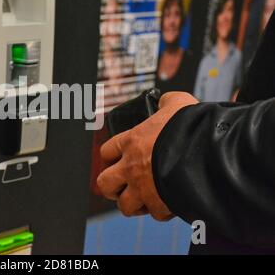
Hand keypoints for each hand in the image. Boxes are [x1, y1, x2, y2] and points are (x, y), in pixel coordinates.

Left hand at [97, 92, 198, 220]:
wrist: (211, 152)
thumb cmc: (193, 125)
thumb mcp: (179, 103)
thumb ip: (167, 103)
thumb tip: (164, 103)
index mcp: (132, 141)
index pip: (106, 151)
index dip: (109, 157)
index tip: (116, 161)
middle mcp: (132, 167)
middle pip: (104, 184)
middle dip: (112, 187)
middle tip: (122, 186)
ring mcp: (143, 188)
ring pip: (125, 206)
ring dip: (133, 204)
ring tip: (144, 199)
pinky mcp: (160, 204)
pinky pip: (155, 214)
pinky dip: (161, 211)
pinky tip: (168, 203)